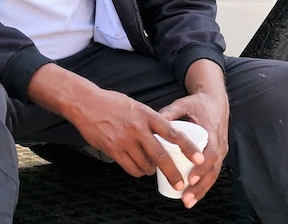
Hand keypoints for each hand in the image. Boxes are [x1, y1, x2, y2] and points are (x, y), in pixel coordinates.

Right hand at [67, 88, 204, 184]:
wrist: (86, 103)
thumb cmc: (112, 103)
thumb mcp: (136, 106)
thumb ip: (150, 120)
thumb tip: (164, 136)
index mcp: (147, 115)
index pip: (173, 133)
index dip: (188, 147)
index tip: (200, 158)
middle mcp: (138, 128)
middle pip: (161, 156)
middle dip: (173, 173)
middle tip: (181, 183)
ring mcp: (125, 140)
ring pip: (145, 165)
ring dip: (151, 170)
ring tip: (151, 168)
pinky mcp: (113, 149)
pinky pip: (131, 168)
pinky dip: (137, 171)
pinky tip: (138, 167)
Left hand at [158, 59, 228, 208]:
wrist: (215, 101)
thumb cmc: (197, 104)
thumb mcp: (183, 104)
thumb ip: (170, 112)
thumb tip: (152, 122)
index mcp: (213, 131)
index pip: (211, 152)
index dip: (202, 166)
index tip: (190, 177)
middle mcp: (220, 144)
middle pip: (213, 170)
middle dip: (200, 186)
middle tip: (185, 197)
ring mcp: (221, 151)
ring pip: (214, 175)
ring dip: (201, 190)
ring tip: (187, 201)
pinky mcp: (218, 155)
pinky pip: (212, 173)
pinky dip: (203, 185)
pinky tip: (192, 196)